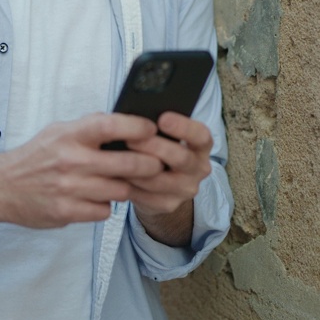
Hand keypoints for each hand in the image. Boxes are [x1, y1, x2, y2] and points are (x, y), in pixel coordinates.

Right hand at [0, 113, 163, 228]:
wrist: (1, 186)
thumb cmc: (37, 156)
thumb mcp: (58, 131)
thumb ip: (89, 127)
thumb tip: (128, 121)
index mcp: (70, 135)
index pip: (111, 125)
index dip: (137, 127)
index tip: (152, 129)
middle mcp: (71, 161)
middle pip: (127, 163)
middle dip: (150, 164)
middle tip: (157, 164)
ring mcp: (69, 189)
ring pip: (121, 190)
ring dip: (127, 187)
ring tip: (124, 181)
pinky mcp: (66, 212)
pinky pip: (104, 211)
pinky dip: (106, 206)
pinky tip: (97, 198)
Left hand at [122, 112, 212, 245]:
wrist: (160, 183)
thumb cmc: (159, 148)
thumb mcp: (165, 135)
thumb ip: (158, 126)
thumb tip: (137, 114)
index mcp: (201, 146)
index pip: (201, 136)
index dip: (183, 127)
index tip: (162, 118)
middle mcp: (199, 168)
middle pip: (181, 158)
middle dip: (154, 147)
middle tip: (131, 138)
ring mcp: (186, 189)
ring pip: (161, 180)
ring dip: (137, 169)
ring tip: (117, 157)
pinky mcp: (169, 204)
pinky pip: (148, 196)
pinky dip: (131, 185)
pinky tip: (117, 175)